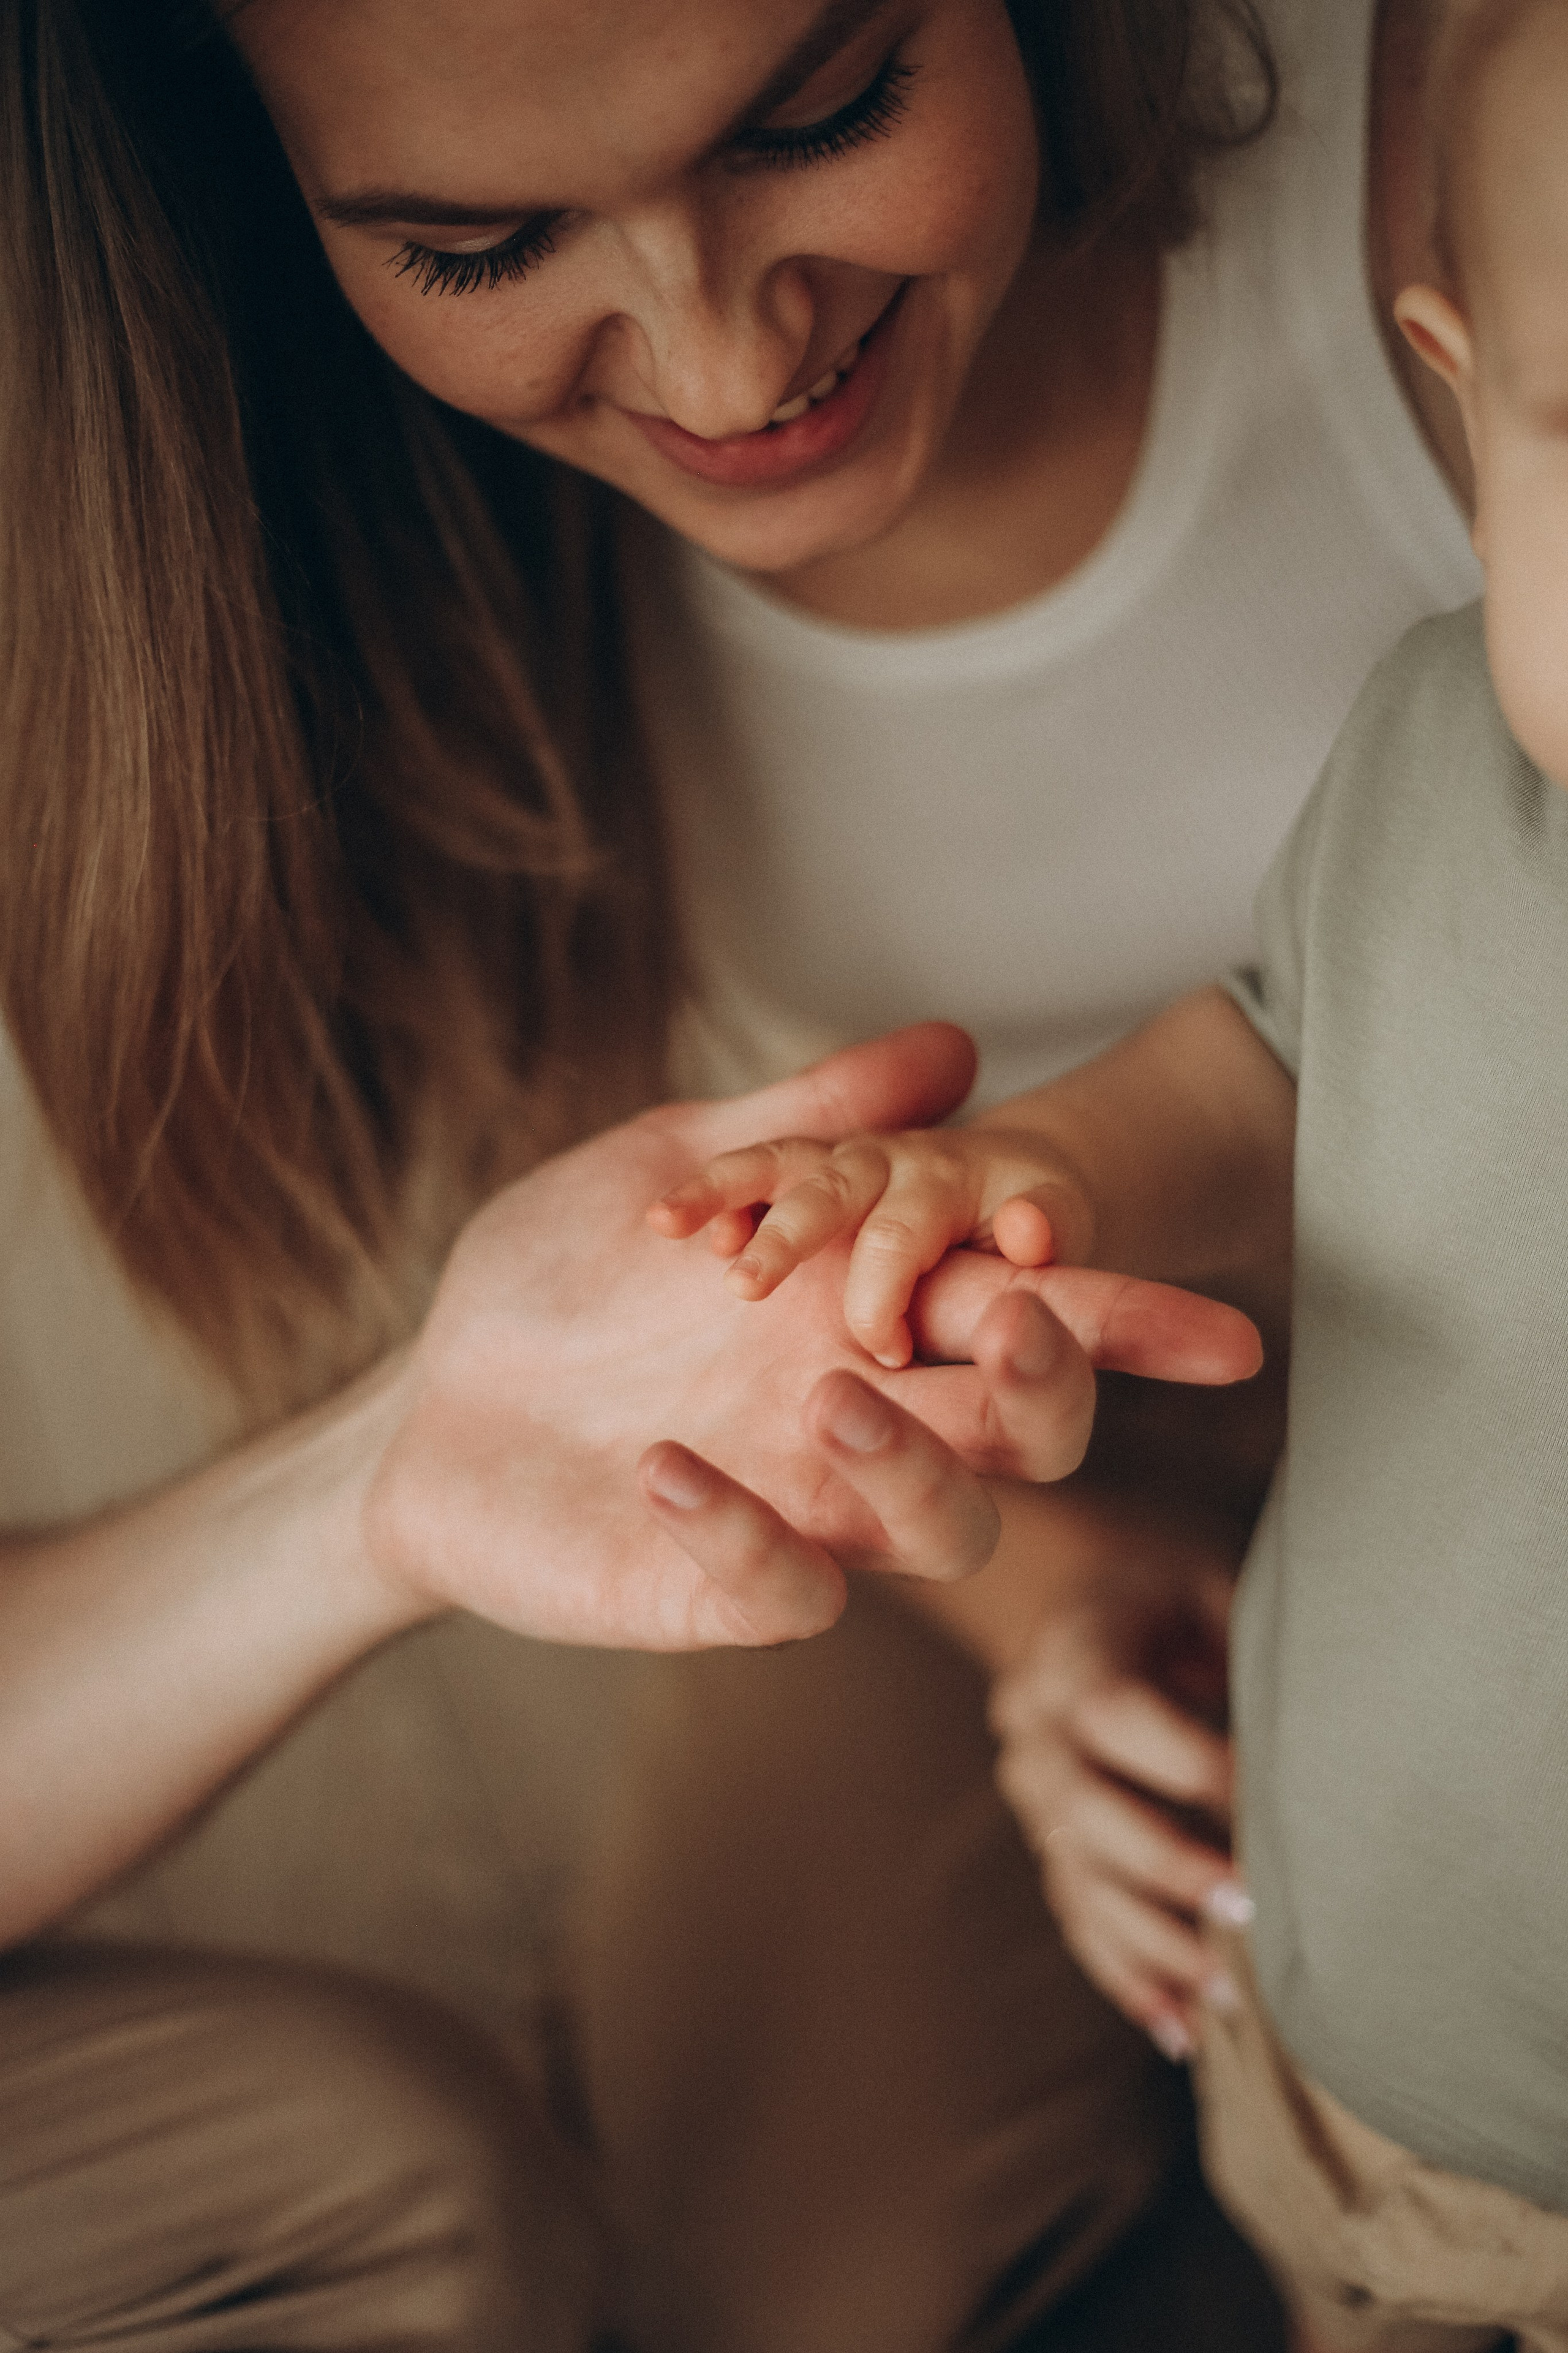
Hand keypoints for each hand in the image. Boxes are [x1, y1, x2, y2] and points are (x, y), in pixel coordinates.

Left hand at [367, 1024, 1259, 1651]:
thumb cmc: (562, 1283)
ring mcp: (803, 1514)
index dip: (1132, 1329)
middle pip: (1027, 1434)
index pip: (1034, 1320)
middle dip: (1050, 1384)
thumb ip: (806, 1115)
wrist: (430, 1401)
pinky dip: (744, 1535)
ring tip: (827, 1385)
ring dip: (913, 1463)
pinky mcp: (716, 1590)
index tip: (1228, 1338)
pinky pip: (787, 1593)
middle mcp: (866, 1421)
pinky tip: (666, 1465)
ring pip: (944, 1530)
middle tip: (1013, 1321)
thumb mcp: (673, 1164)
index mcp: (874, 1320)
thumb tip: (952, 1040)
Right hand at [989, 1540, 1249, 2057]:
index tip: (1268, 1800)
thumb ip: (1241, 1644)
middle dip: (1169, 1865)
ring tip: (1228, 1997)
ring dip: (1152, 1943)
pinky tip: (1178, 2027)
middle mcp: (1035, 1725)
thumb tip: (1319, 1729)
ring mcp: (1031, 1791)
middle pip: (1085, 1809)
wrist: (1077, 1603)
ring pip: (1078, 1878)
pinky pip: (1075, 1916)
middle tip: (1249, 1914)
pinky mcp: (1045, 1841)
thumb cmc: (1164, 1595)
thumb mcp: (1203, 1586)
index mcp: (1075, 1649)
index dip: (1189, 1760)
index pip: (1114, 1712)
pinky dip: (1126, 1975)